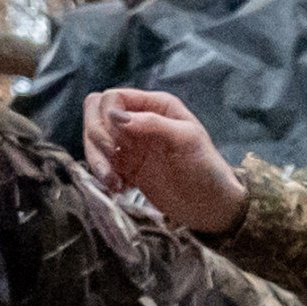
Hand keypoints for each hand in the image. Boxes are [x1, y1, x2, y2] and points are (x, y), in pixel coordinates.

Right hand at [83, 87, 248, 234]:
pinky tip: (120, 188)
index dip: (106, 117)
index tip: (116, 143)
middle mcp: (139, 120)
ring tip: (114, 184)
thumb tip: (115, 116)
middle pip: (96, 114)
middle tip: (110, 163)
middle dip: (95, 137)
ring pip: (94, 140)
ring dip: (97, 160)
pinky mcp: (126, 167)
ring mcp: (130, 144)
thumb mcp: (186, 140)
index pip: (112, 98)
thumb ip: (153, 124)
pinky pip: (101, 162)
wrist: (212, 207)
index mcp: (155, 106)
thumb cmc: (206, 169)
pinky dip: (103, 174)